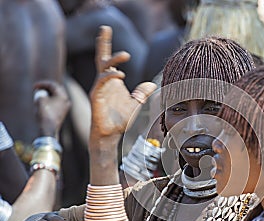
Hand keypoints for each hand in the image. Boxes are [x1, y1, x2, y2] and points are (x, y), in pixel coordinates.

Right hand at [34, 80, 70, 137]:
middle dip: (46, 88)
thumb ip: (40, 92)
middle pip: (56, 89)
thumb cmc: (44, 113)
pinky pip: (57, 103)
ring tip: (39, 96)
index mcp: (62, 95)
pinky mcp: (63, 112)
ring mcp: (66, 107)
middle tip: (37, 89)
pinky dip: (50, 100)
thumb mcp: (39, 100)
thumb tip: (41, 92)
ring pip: (57, 96)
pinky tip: (44, 103)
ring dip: (48, 94)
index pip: (52, 85)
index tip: (34, 86)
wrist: (49, 129)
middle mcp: (66, 100)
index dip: (42, 84)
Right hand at [89, 25, 155, 140]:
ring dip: (113, 59)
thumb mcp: (136, 104)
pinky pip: (101, 82)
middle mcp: (104, 82)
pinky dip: (110, 76)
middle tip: (105, 27)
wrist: (111, 135)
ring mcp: (99, 88)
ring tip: (126, 55)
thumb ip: (142, 93)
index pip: (110, 61)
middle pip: (101, 58)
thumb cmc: (120, 120)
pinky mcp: (96, 97)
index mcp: (112, 81)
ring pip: (103, 68)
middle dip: (103, 42)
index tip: (108, 31)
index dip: (109, 46)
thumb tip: (152, 84)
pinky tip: (120, 74)